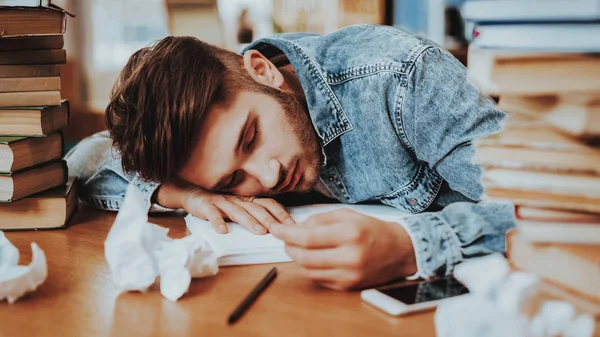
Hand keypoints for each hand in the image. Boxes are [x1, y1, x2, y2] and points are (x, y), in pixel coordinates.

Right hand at [155, 183, 294, 233]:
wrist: (193, 195)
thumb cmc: (219, 206)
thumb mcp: (239, 209)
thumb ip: (253, 217)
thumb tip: (274, 230)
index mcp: (247, 200)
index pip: (268, 204)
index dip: (280, 213)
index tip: (292, 225)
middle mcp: (237, 200)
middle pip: (256, 209)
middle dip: (269, 219)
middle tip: (279, 230)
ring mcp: (222, 202)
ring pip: (237, 211)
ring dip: (249, 222)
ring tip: (259, 231)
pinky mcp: (207, 206)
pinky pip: (213, 214)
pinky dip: (218, 222)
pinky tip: (223, 231)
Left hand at [270, 208, 416, 290]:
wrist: (400, 251)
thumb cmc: (373, 230)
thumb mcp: (347, 215)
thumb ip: (319, 219)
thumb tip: (295, 227)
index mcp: (349, 233)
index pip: (307, 237)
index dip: (286, 234)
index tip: (275, 229)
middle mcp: (349, 256)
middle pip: (304, 257)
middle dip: (289, 247)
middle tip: (286, 239)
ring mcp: (349, 274)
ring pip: (308, 270)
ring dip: (299, 259)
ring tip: (301, 248)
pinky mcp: (348, 286)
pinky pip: (319, 279)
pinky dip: (312, 268)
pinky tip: (316, 258)